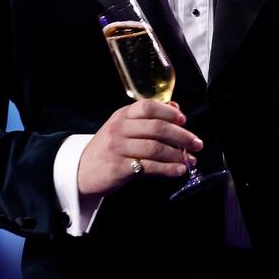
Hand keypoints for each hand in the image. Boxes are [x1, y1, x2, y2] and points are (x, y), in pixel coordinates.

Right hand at [77, 99, 202, 195]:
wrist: (81, 171)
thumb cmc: (109, 148)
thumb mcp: (123, 127)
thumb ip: (147, 118)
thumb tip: (176, 108)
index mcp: (122, 115)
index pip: (148, 107)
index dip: (169, 112)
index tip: (184, 120)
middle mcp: (119, 128)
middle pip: (156, 128)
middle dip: (181, 136)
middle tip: (197, 143)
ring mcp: (118, 148)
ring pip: (154, 148)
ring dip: (177, 155)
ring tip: (190, 159)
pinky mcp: (119, 168)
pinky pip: (149, 167)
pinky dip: (167, 169)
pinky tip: (178, 170)